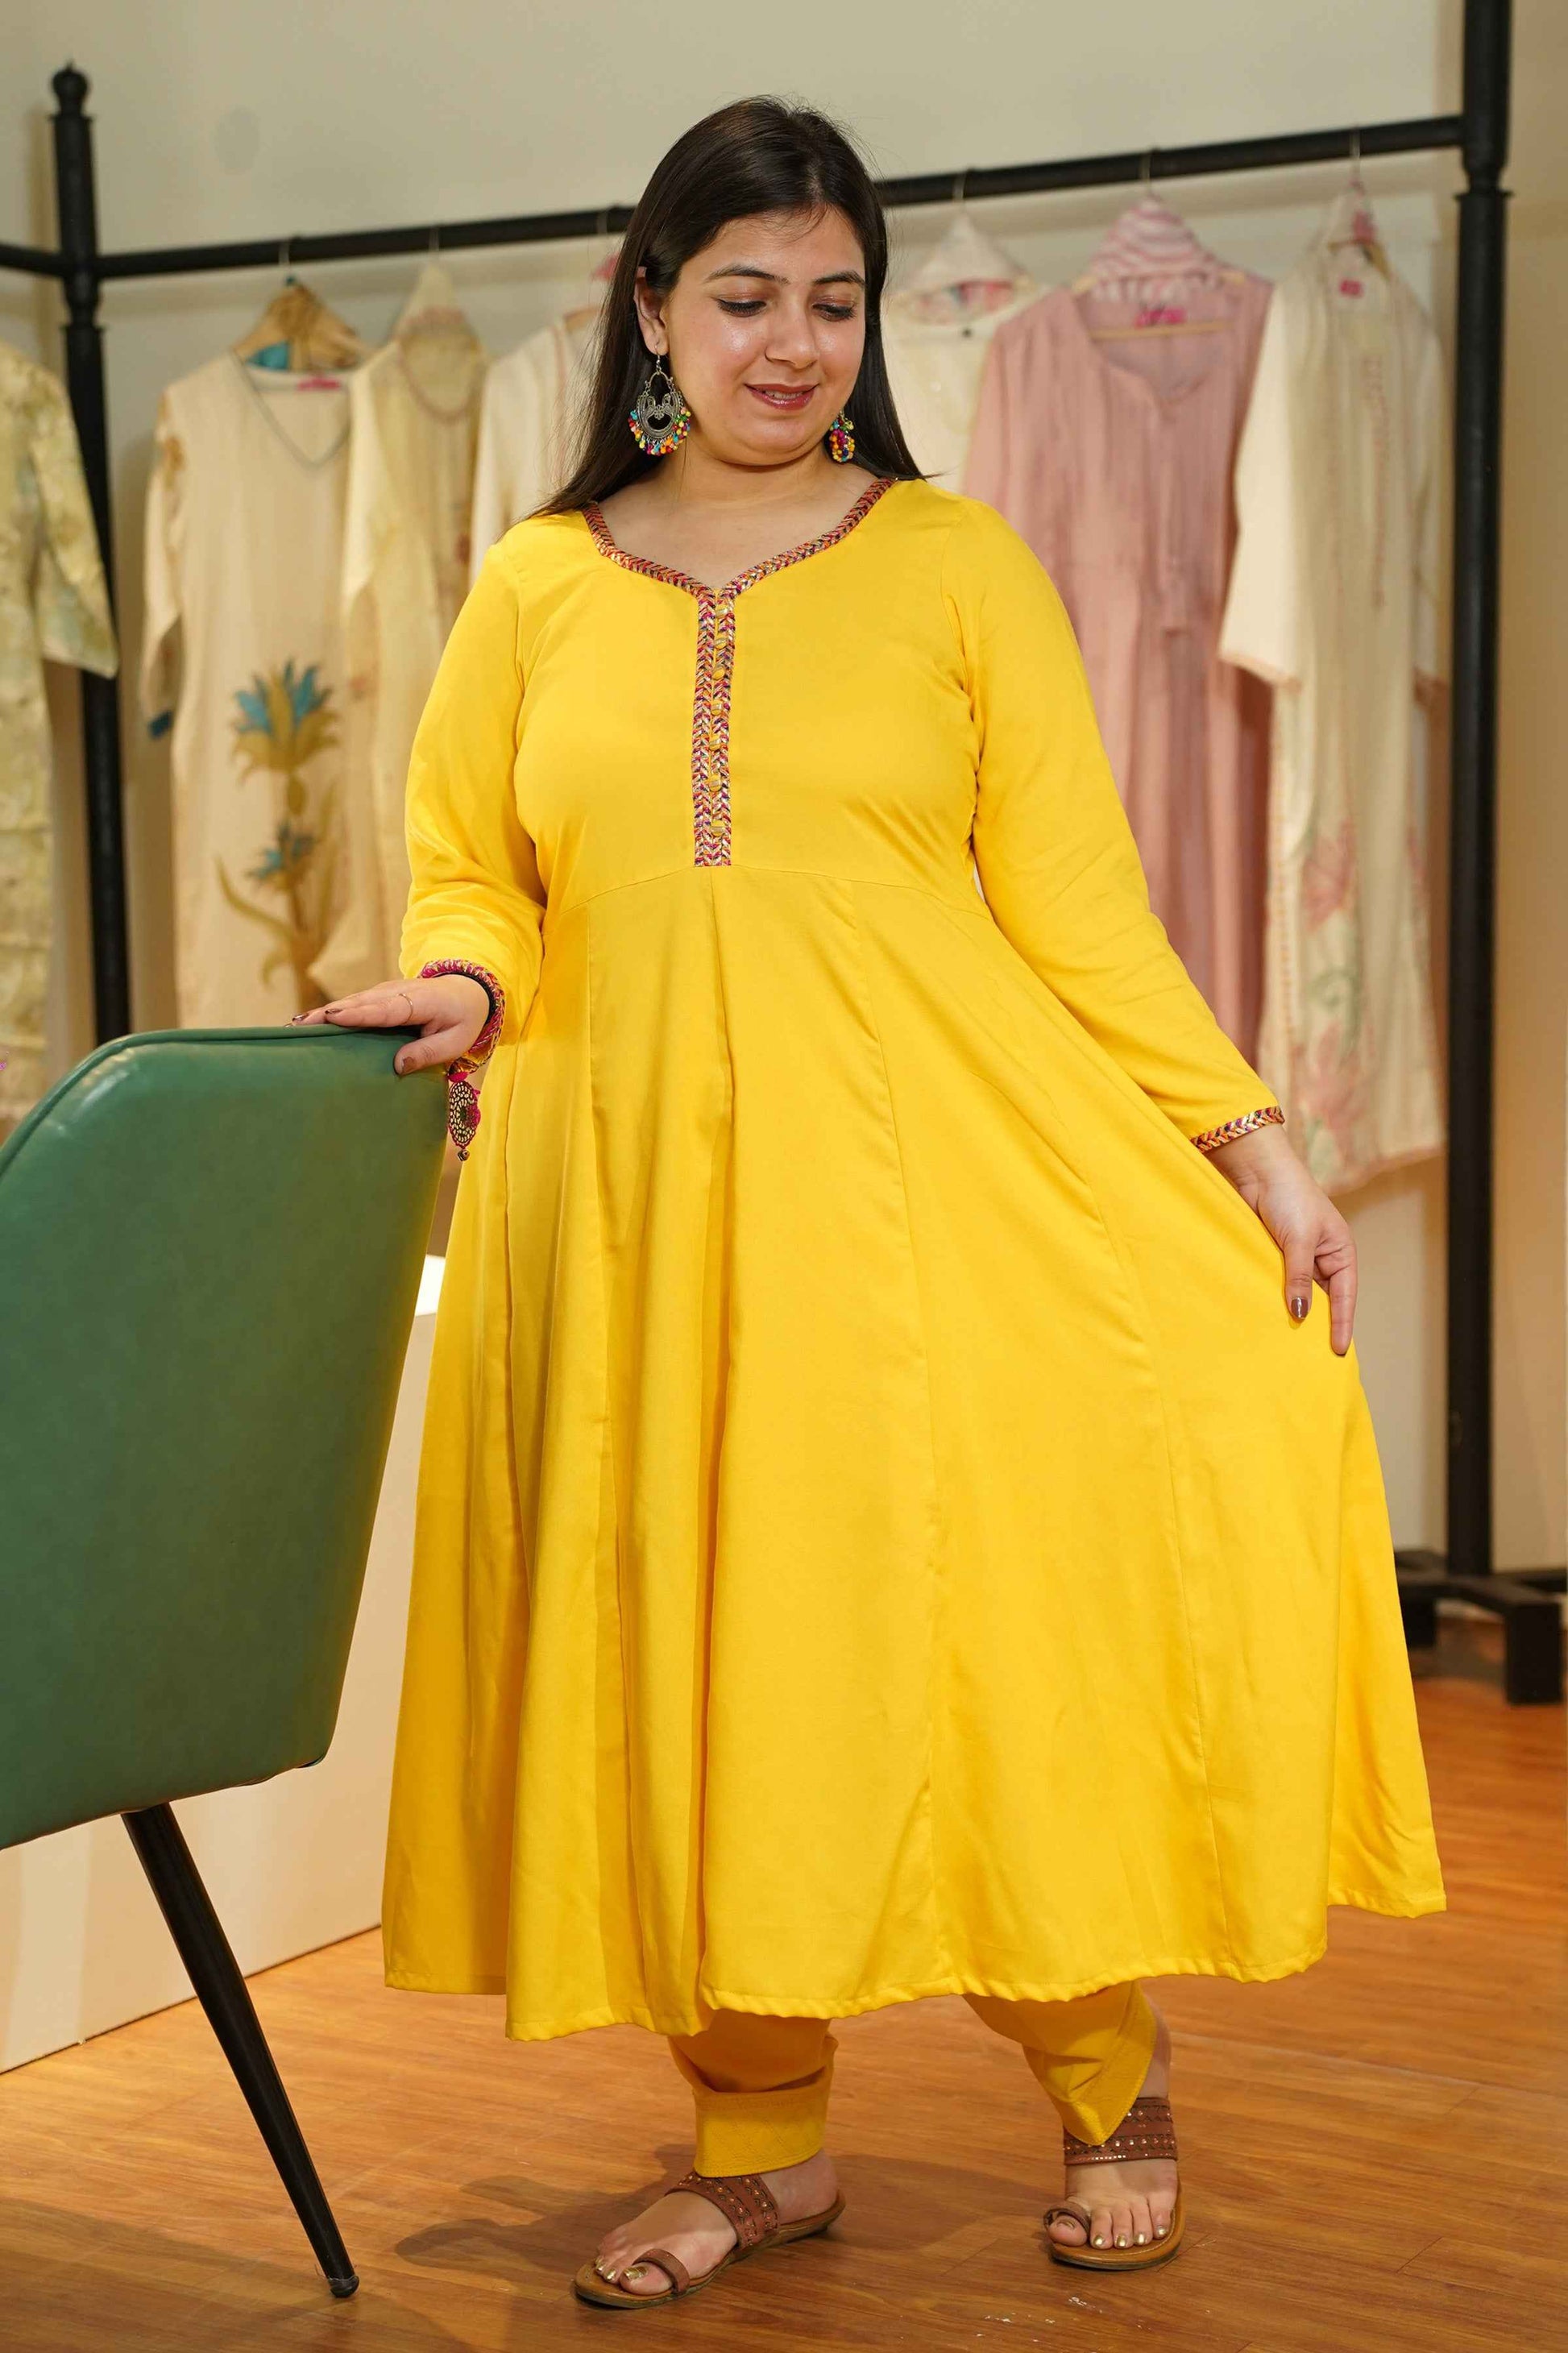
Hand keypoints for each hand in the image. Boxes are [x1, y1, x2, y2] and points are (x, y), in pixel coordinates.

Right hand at [293, 975, 491, 1074]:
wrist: (467, 991)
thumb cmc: (462, 1019)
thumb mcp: (455, 1041)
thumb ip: (428, 1053)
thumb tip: (398, 1066)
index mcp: (417, 1003)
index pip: (384, 1009)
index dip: (357, 1014)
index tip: (332, 1017)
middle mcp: (396, 993)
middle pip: (358, 1003)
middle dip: (328, 1014)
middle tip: (299, 1026)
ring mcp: (385, 992)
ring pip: (351, 1002)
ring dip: (324, 1013)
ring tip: (296, 1025)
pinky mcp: (378, 996)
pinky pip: (353, 1004)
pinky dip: (332, 1012)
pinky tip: (311, 1022)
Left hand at [1204, 1125, 1356, 1353]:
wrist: (1258, 1170)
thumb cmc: (1288, 1197)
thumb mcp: (1298, 1240)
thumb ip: (1299, 1278)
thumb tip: (1300, 1314)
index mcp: (1340, 1252)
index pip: (1345, 1296)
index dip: (1341, 1324)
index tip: (1337, 1351)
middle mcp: (1322, 1258)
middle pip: (1324, 1299)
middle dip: (1319, 1325)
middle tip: (1314, 1357)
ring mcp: (1298, 1258)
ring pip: (1300, 1294)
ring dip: (1295, 1314)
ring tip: (1291, 1345)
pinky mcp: (1274, 1255)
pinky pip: (1279, 1284)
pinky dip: (1276, 1300)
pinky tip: (1270, 1318)